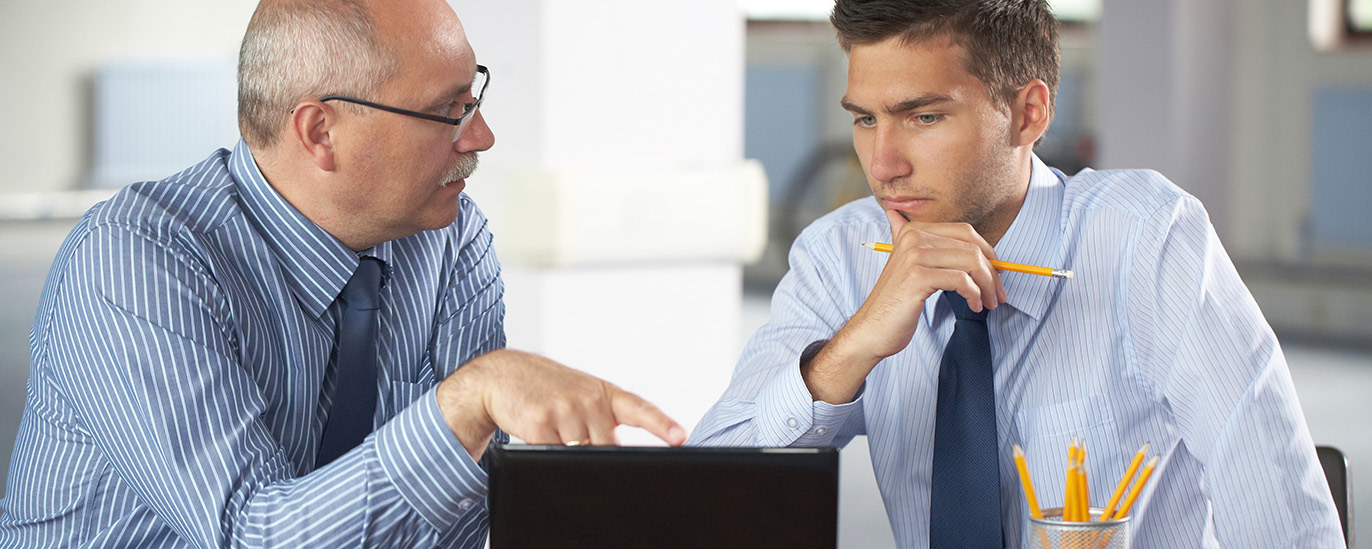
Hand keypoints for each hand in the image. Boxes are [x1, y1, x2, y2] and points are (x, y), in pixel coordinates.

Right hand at [435, 349, 686, 460]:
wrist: (503, 375)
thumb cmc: (548, 388)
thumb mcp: (582, 393)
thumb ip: (603, 419)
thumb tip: (619, 455)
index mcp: (604, 392)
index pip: (640, 409)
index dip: (662, 424)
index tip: (680, 436)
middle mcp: (588, 398)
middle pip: (607, 448)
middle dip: (598, 456)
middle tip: (580, 443)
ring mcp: (564, 409)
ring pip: (579, 454)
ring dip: (568, 452)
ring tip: (554, 431)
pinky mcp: (539, 423)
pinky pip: (551, 456)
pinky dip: (546, 453)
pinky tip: (538, 434)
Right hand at [801, 209, 1005, 402]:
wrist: (872, 330)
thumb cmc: (895, 303)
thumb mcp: (906, 267)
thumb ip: (907, 240)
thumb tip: (897, 215)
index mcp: (913, 231)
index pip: (965, 231)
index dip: (987, 251)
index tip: (996, 273)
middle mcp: (913, 238)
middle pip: (971, 246)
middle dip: (992, 272)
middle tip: (999, 294)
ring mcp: (915, 256)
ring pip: (970, 262)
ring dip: (987, 285)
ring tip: (988, 302)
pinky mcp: (918, 277)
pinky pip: (962, 280)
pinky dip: (974, 294)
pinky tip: (974, 306)